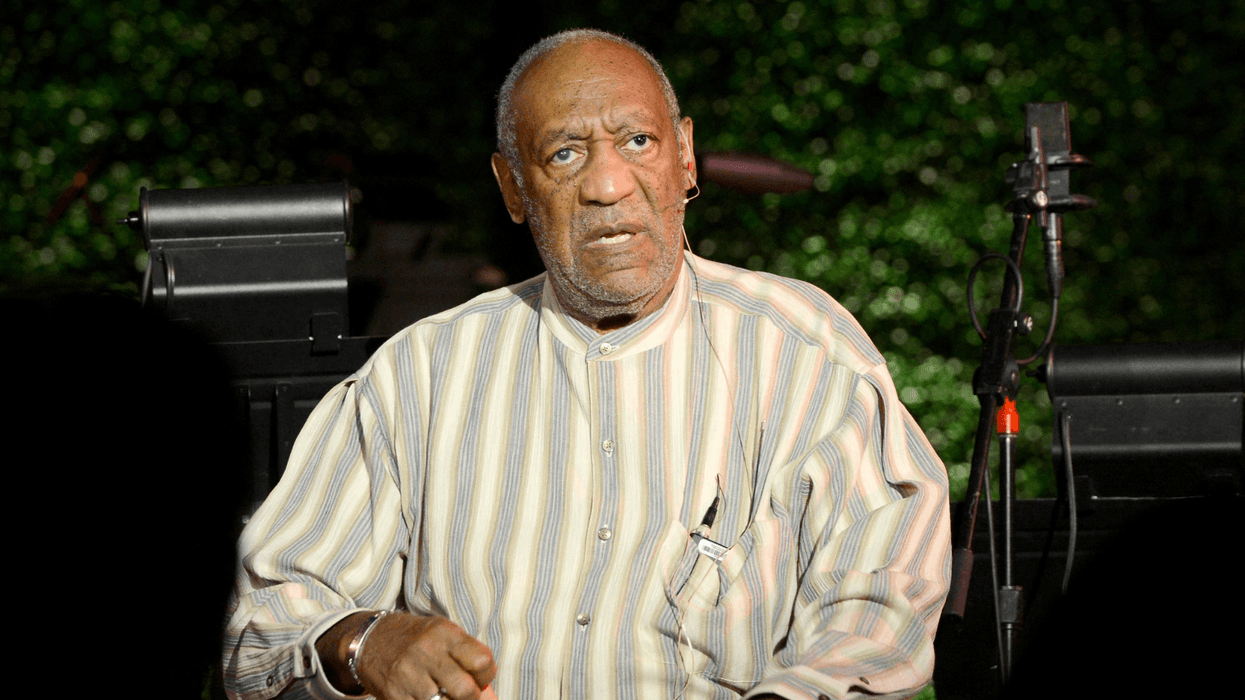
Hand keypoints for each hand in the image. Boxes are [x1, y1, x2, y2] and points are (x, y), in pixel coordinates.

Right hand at [318, 611, 496, 699]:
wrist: (371, 639)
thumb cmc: (418, 639)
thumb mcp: (444, 636)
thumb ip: (468, 659)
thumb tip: (490, 697)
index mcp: (446, 633)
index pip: (482, 661)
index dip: (486, 675)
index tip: (479, 678)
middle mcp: (427, 652)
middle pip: (465, 690)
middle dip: (471, 697)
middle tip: (464, 694)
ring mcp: (409, 675)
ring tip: (444, 695)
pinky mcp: (394, 694)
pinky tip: (426, 697)